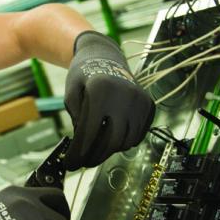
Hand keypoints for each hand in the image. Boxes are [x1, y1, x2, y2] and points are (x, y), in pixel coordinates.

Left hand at [64, 31, 154, 169]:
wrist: (105, 55)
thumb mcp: (70, 93)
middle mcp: (125, 96)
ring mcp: (140, 100)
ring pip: (126, 141)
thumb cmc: (83, 75)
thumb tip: (83, 147)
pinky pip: (138, 134)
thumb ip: (75, 120)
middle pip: (112, 141)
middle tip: (83, 162)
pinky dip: (124, 142)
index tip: (71, 163)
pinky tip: (110, 138)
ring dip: (109, 150)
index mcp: (101, 91)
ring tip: (95, 149)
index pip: (90, 132)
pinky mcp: (149, 105)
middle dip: (95, 156)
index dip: (79, 152)